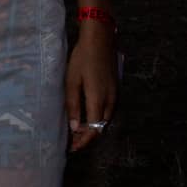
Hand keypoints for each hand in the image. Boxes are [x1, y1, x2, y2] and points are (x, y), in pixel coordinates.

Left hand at [65, 30, 118, 152]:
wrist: (100, 39)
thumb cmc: (82, 58)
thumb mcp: (72, 81)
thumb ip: (73, 105)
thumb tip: (75, 128)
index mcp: (98, 101)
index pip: (93, 130)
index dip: (83, 142)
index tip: (72, 148)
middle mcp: (110, 102)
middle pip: (101, 128)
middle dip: (87, 137)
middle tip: (72, 140)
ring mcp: (115, 95)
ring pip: (105, 120)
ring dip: (93, 128)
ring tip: (77, 130)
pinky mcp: (115, 90)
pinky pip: (107, 111)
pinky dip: (98, 118)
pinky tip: (87, 116)